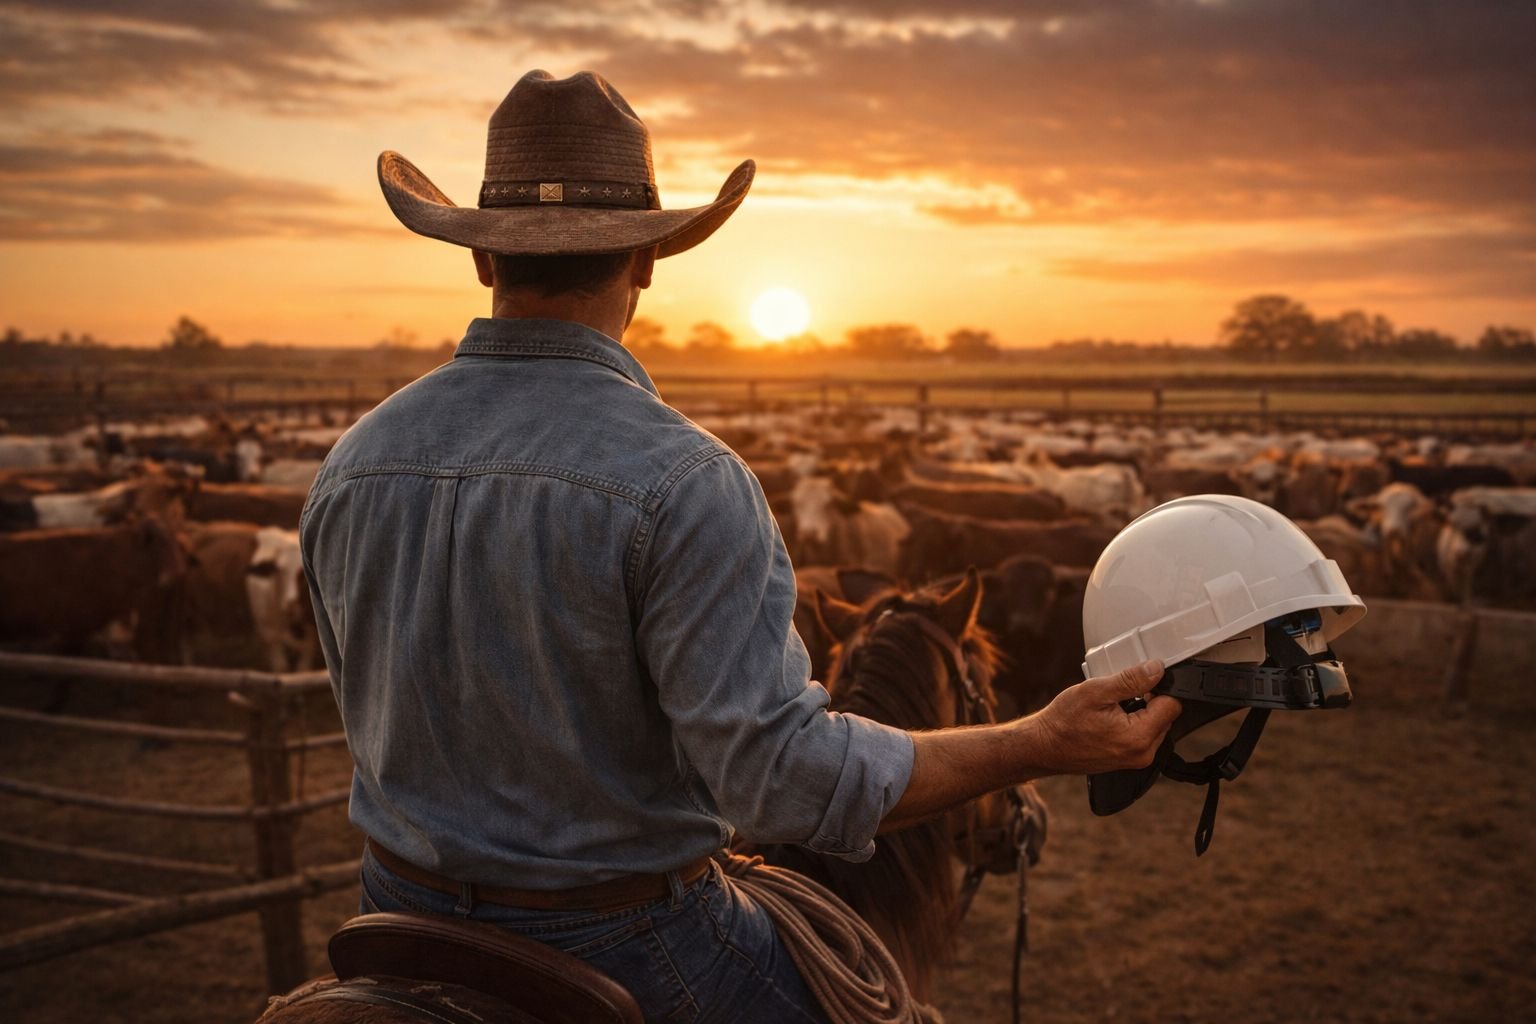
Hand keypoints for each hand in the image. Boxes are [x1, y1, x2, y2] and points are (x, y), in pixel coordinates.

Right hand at [1027, 660, 1180, 773]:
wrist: (1044, 746)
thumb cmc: (1063, 722)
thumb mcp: (1095, 692)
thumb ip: (1130, 680)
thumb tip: (1157, 669)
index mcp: (1138, 737)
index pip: (1172, 705)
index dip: (1158, 686)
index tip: (1137, 681)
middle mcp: (1143, 753)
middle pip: (1166, 715)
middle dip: (1149, 699)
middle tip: (1119, 694)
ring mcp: (1137, 760)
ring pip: (1155, 725)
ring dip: (1141, 711)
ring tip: (1113, 706)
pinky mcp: (1130, 760)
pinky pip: (1143, 735)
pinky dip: (1132, 722)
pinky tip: (1111, 718)